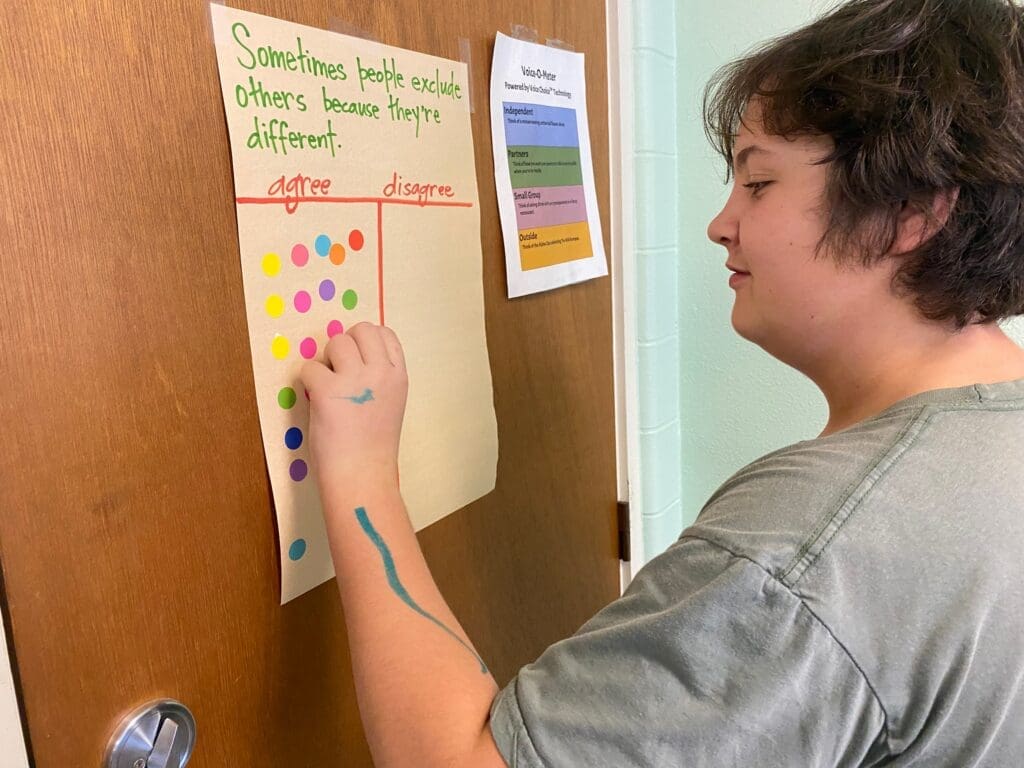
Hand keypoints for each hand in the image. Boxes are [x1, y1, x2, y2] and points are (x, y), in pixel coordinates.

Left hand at [300, 322, 407, 491]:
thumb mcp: (391, 403)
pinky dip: (308, 382)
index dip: (366, 341)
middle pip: (360, 329)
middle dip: (345, 345)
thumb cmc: (373, 446)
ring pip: (335, 342)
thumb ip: (378, 377)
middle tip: (339, 372)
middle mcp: (381, 372)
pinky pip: (309, 367)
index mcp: (399, 376)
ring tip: (329, 386)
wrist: (362, 475)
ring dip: (326, 361)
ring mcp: (355, 380)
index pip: (385, 333)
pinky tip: (316, 401)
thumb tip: (350, 356)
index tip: (357, 360)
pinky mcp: (327, 391)